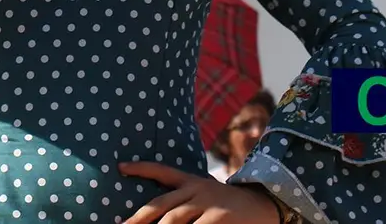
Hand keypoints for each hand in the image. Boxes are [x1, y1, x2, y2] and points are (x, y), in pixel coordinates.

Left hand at [120, 161, 282, 223]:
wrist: (265, 204)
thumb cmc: (229, 204)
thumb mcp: (205, 195)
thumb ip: (183, 200)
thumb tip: (159, 214)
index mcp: (192, 181)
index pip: (163, 172)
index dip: (141, 168)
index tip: (120, 167)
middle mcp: (197, 189)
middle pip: (161, 205)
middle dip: (138, 218)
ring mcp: (208, 204)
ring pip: (174, 219)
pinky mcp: (219, 218)